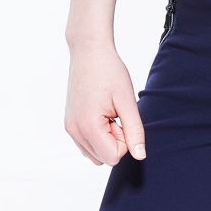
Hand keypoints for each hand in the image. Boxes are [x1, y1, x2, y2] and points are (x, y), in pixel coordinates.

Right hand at [64, 37, 146, 165]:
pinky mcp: (70, 124)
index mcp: (88, 126)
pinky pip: (87, 145)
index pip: (114, 157)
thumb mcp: (127, 101)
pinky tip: (101, 115)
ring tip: (108, 114)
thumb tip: (140, 155)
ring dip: (107, 139)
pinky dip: (98, 136)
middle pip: (104, 158)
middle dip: (116, 141)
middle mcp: (74, 131)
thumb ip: (134, 131)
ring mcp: (70, 128)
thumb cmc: (109, 71)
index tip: (122, 118)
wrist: (89, 52)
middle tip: (115, 115)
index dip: (125, 141)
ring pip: (96, 154)